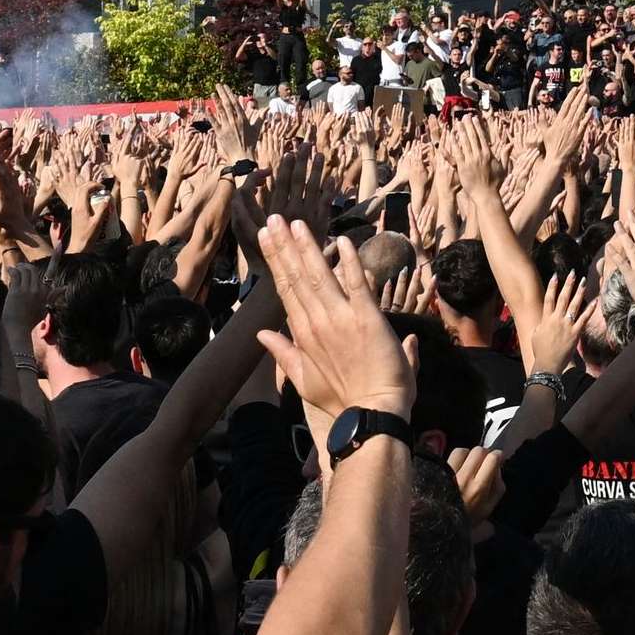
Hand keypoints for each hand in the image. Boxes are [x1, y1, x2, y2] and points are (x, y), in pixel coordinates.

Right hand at [253, 217, 409, 419]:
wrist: (371, 415)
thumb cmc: (342, 401)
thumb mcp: (304, 381)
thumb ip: (283, 353)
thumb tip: (262, 335)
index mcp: (303, 334)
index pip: (286, 290)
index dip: (277, 262)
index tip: (268, 239)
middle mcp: (318, 321)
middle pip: (297, 277)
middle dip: (285, 246)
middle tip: (275, 219)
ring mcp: (341, 318)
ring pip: (320, 276)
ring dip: (308, 248)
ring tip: (296, 224)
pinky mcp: (367, 318)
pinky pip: (357, 284)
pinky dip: (350, 262)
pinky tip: (341, 242)